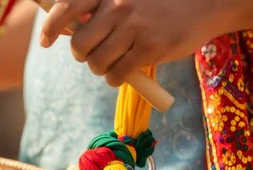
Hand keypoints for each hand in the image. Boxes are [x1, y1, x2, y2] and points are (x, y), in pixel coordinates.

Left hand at [39, 0, 225, 85]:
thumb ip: (100, 8)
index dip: (50, 27)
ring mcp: (134, 27)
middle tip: (94, 55)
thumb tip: (67, 29)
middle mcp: (118, 5)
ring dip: (100, 69)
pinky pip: (116, 75)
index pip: (66, 8)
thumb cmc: (160, 3)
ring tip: (113, 63)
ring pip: (96, 63)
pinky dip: (115, 79)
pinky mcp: (150, 48)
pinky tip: (124, 73)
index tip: (45, 41)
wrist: (207, 3)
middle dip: (82, 56)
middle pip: (78, 45)